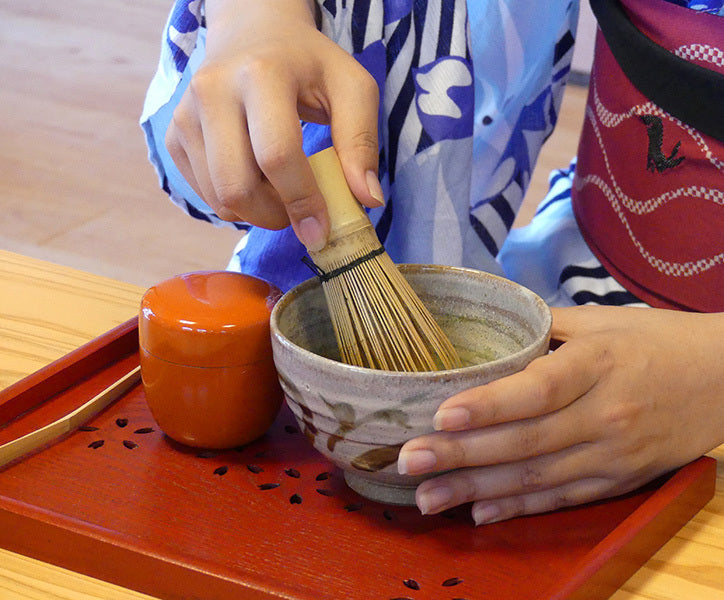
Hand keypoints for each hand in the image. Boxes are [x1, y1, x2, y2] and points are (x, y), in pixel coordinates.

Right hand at [165, 0, 382, 250]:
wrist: (252, 33)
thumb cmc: (308, 64)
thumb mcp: (351, 87)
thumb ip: (361, 141)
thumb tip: (367, 200)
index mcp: (261, 73)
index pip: (277, 155)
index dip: (301, 201)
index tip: (320, 231)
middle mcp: (213, 91)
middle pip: (237, 186)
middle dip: (274, 216)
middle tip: (300, 213)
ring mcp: (185, 114)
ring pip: (218, 198)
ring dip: (256, 213)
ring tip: (281, 190)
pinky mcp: (174, 134)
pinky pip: (204, 194)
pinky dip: (235, 203)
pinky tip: (256, 179)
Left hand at [397, 306, 723, 524]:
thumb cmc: (657, 340)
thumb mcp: (603, 320)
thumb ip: (545, 326)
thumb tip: (488, 325)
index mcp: (599, 363)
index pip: (539, 389)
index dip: (489, 405)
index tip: (440, 415)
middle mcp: (606, 414)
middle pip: (527, 441)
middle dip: (462, 455)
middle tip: (409, 461)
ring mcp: (613, 454)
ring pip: (538, 478)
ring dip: (477, 490)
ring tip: (427, 497)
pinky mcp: (620, 481)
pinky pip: (564, 499)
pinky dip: (520, 509)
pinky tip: (479, 512)